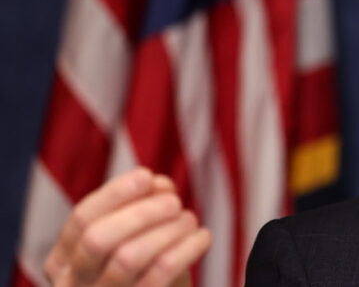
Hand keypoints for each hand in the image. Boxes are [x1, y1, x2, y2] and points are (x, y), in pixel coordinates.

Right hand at [44, 168, 211, 286]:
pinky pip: (158, 276)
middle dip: (140, 213)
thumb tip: (158, 184)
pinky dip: (185, 250)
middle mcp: (73, 283)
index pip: (81, 218)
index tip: (147, 176)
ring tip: (190, 220)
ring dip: (166, 231)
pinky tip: (202, 237)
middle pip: (97, 239)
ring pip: (126, 259)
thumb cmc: (147, 265)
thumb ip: (143, 203)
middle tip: (174, 202)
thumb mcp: (138, 234)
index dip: (114, 193)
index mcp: (63, 259)